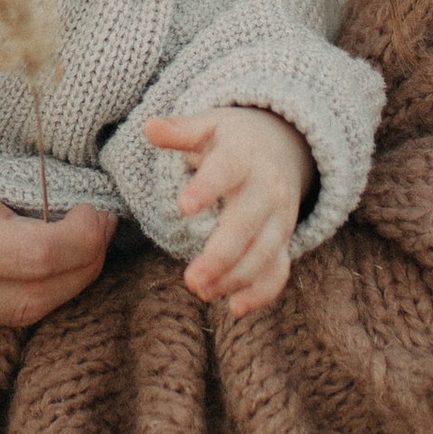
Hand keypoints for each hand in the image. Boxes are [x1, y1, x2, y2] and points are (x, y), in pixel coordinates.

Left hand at [146, 107, 308, 314]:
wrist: (283, 144)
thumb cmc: (232, 139)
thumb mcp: (208, 125)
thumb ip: (180, 131)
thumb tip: (148, 127)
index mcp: (242, 157)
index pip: (226, 171)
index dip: (206, 188)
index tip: (182, 206)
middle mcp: (265, 189)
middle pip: (246, 225)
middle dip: (221, 255)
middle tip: (191, 279)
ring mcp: (279, 218)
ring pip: (264, 253)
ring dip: (234, 277)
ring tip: (201, 291)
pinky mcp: (283, 240)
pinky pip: (279, 270)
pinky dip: (262, 292)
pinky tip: (234, 308)